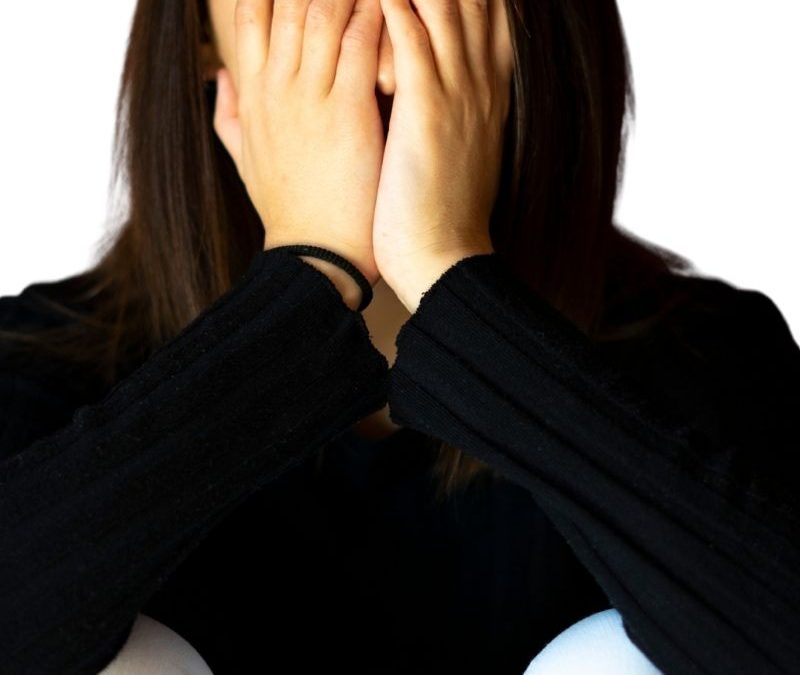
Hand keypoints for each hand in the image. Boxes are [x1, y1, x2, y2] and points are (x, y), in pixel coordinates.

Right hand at [213, 0, 386, 285]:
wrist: (316, 259)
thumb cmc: (290, 212)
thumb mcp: (247, 162)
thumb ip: (229, 115)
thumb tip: (221, 77)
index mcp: (254, 95)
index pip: (252, 14)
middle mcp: (277, 87)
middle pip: (289, 0)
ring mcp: (309, 97)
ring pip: (323, 10)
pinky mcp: (347, 113)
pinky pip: (359, 43)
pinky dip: (377, 12)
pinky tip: (392, 0)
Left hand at [372, 0, 513, 308]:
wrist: (444, 259)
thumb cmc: (434, 209)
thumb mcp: (447, 148)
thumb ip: (438, 104)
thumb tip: (417, 77)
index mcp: (484, 91)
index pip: (484, 11)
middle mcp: (480, 82)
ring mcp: (459, 94)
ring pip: (443, 4)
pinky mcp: (430, 112)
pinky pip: (414, 38)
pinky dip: (397, 5)